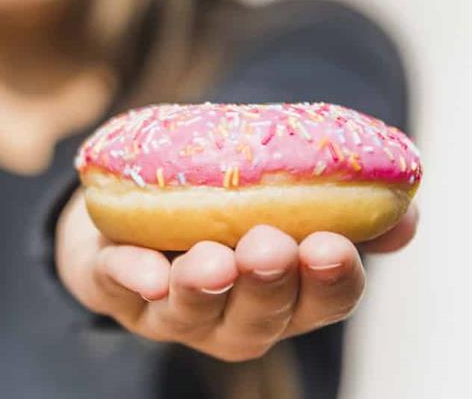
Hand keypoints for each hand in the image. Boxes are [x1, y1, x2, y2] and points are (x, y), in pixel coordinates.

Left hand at [56, 190, 416, 361]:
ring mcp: (170, 310)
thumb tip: (404, 213)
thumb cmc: (222, 207)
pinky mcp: (114, 285)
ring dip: (203, 288)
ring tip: (213, 259)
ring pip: (190, 312)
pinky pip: (118, 284)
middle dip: (266, 285)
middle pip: (257, 317)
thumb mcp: (283, 203)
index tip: (333, 248)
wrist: (132, 209)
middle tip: (270, 247)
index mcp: (281, 298)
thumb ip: (339, 209)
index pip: (320, 302)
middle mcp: (229, 316)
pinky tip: (146, 275)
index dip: (330, 282)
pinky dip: (131, 278)